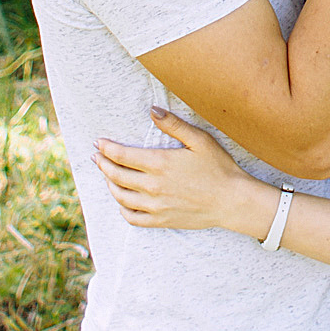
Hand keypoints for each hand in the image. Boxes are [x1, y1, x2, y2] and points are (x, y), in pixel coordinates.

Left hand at [94, 108, 259, 232]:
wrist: (232, 201)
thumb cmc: (219, 168)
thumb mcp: (199, 140)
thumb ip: (174, 125)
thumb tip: (152, 110)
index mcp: (160, 163)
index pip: (121, 155)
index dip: (106, 148)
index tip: (98, 142)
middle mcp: (152, 186)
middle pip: (116, 175)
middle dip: (103, 164)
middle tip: (97, 156)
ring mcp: (155, 206)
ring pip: (120, 196)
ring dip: (110, 184)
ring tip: (107, 175)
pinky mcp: (161, 220)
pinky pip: (132, 218)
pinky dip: (122, 209)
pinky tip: (122, 201)